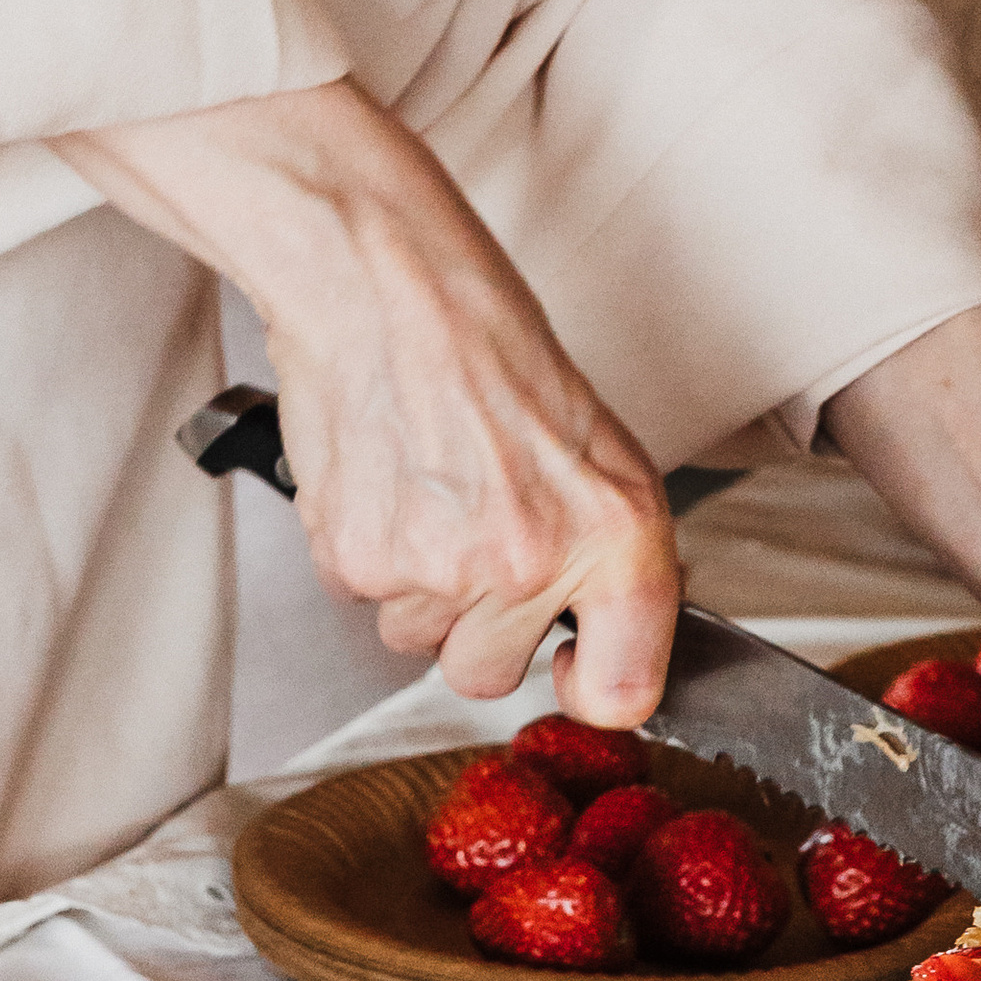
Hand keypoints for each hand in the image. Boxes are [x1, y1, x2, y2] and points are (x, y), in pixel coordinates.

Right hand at [64, 79, 677, 722]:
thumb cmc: (489, 346)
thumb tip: (601, 641)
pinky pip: (361, 598)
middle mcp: (534, 564)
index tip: (573, 667)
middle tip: (472, 526)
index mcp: (617, 532)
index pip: (622, 695)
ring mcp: (442, 571)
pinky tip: (383, 478)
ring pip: (417, 638)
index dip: (590, 689)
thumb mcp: (598, 445)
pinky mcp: (358, 563)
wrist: (386, 284)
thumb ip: (605, 554)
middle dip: (476, 622)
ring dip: (416, 582)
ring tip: (426, 482)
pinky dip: (365, 548)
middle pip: (488, 674)